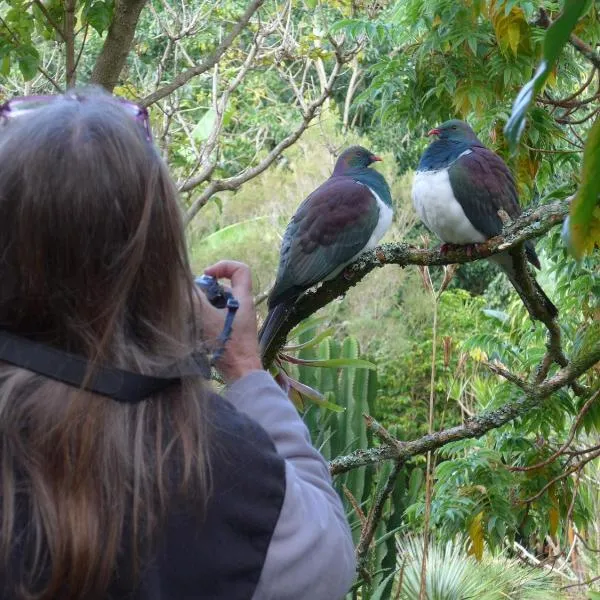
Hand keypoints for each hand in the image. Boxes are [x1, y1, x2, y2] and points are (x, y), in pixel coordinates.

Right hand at [198, 260, 262, 383]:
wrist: (241, 374)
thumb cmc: (229, 345)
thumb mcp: (208, 318)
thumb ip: (195, 299)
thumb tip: (181, 285)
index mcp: (243, 299)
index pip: (240, 270)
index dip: (223, 266)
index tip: (207, 276)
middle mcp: (242, 307)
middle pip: (224, 288)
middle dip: (206, 290)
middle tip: (191, 298)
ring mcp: (237, 321)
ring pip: (218, 304)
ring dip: (203, 306)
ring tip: (189, 314)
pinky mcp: (231, 334)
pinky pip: (216, 319)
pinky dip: (204, 319)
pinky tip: (192, 327)